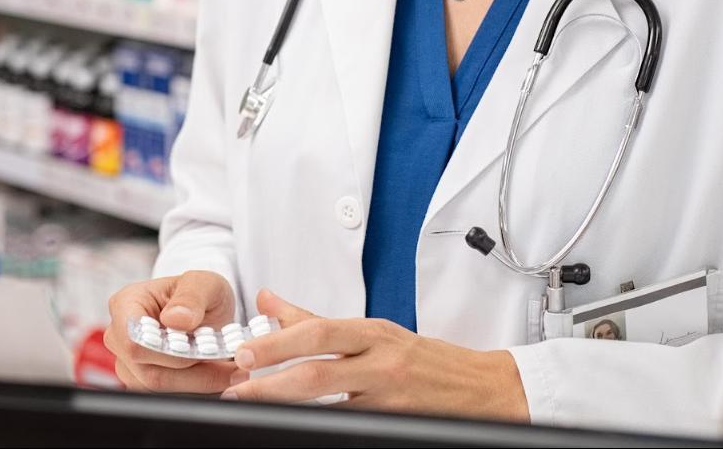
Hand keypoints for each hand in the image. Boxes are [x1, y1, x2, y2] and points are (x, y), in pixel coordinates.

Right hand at [103, 270, 238, 394]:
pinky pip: (170, 397)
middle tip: (233, 368)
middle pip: (150, 372)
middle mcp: (120, 337)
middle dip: (196, 374)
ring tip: (231, 371)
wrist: (202, 310)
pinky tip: (218, 376)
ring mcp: (129, 363)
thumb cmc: (198, 292)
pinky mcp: (143, 382)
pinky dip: (198, 390)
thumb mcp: (204, 283)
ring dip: (200, 385)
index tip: (204, 350)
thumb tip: (175, 319)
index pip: (135, 342)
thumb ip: (191, 296)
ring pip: (162, 389)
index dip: (168, 353)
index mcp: (126, 305)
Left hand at [222, 289, 529, 420]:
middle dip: (272, 381)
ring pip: (330, 404)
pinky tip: (299, 423)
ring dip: (288, 405)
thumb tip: (268, 300)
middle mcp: (380, 362)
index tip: (245, 352)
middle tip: (238, 386)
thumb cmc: (425, 359)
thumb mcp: (374, 331)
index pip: (318, 332)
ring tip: (256, 406)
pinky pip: (351, 422)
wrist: (484, 387)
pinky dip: (323, 422)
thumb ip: (315, 318)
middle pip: (318, 371)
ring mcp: (388, 398)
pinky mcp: (396, 421)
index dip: (278, 342)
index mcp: (372, 333)